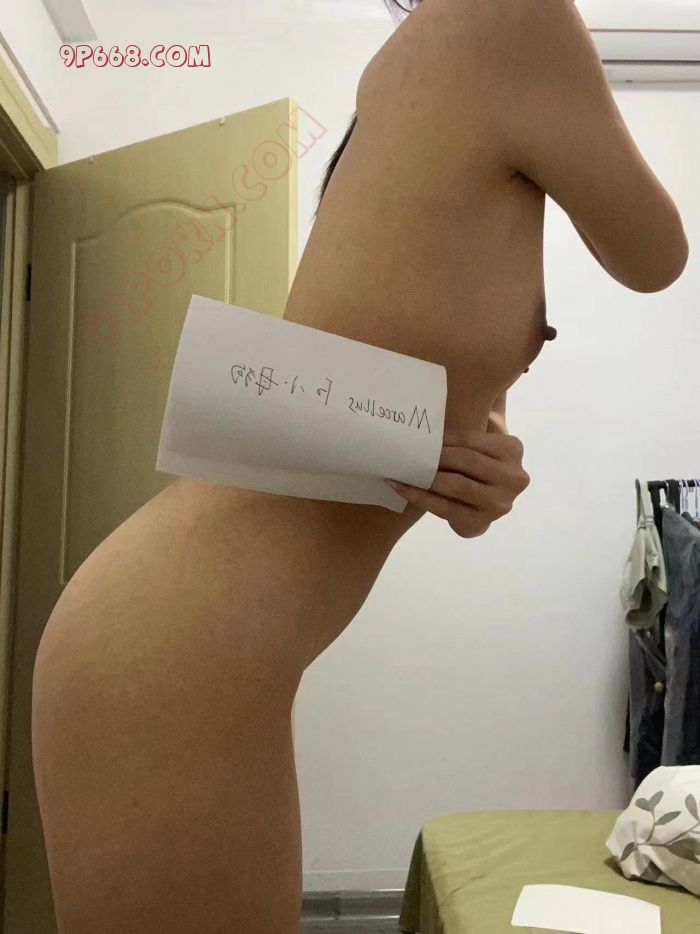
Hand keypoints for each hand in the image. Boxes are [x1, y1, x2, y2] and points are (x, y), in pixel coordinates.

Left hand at [385, 407, 529, 537]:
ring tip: (402, 469)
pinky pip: (445, 508)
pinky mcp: (480, 523)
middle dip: (436, 457)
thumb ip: (465, 431)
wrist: (485, 502)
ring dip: (427, 477)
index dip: (444, 438)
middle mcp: (514, 478)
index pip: (473, 439)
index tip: (420, 436)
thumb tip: (425, 419)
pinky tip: (401, 487)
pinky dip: (420, 497)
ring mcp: (499, 504)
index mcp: (513, 450)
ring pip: (457, 486)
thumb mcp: (480, 444)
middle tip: (409, 451)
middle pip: (468, 461)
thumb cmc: (478, 464)